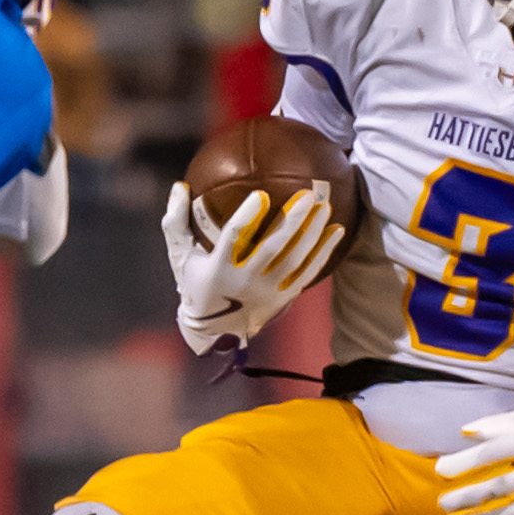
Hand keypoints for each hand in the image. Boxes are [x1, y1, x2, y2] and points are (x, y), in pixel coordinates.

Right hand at [161, 181, 341, 354]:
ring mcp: (268, 292)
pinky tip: (337, 230)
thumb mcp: (179, 254)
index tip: (261, 194)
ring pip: (295, 260)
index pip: (234, 240)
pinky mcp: (284, 298)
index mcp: (219, 269)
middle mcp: (246, 282)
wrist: (213, 329)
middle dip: (292, 221)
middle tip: (308, 195)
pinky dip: (324, 252)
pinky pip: (308, 273)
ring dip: (313, 234)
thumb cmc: (195, 282)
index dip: (248, 218)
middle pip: (273, 249)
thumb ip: (176, 220)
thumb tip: (179, 185)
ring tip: (325, 207)